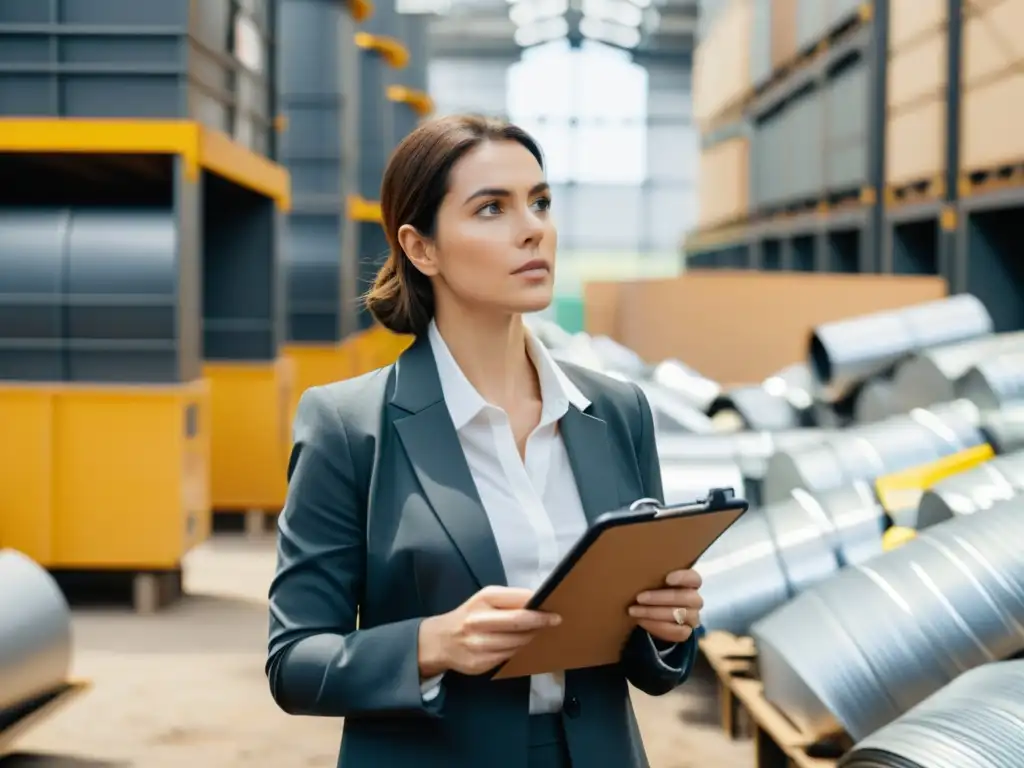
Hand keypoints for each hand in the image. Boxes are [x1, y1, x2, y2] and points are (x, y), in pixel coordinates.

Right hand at [417, 586, 560, 677]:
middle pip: (518, 622)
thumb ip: (510, 601)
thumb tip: (541, 603)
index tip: (555, 607)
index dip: (538, 605)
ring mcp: (478, 644)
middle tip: (556, 621)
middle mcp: (479, 620)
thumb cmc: (470, 616)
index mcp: (484, 599)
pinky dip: (519, 651)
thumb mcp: (485, 600)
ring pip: (517, 642)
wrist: (441, 641)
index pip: (518, 600)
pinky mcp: (480, 663)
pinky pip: (509, 657)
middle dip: (540, 622)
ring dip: (531, 639)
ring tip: (540, 634)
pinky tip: (523, 646)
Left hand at [628, 568, 702, 643]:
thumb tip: (634, 570)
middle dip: (660, 598)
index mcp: (690, 583)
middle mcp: (694, 599)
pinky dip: (657, 627)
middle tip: (639, 597)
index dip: (683, 578)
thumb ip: (652, 574)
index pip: (694, 578)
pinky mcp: (686, 631)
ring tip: (634, 610)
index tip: (667, 579)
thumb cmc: (652, 589)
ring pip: (680, 615)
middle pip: (687, 598)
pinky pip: (677, 632)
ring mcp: (692, 617)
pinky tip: (641, 621)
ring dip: (654, 613)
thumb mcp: (653, 580)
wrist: (651, 613)